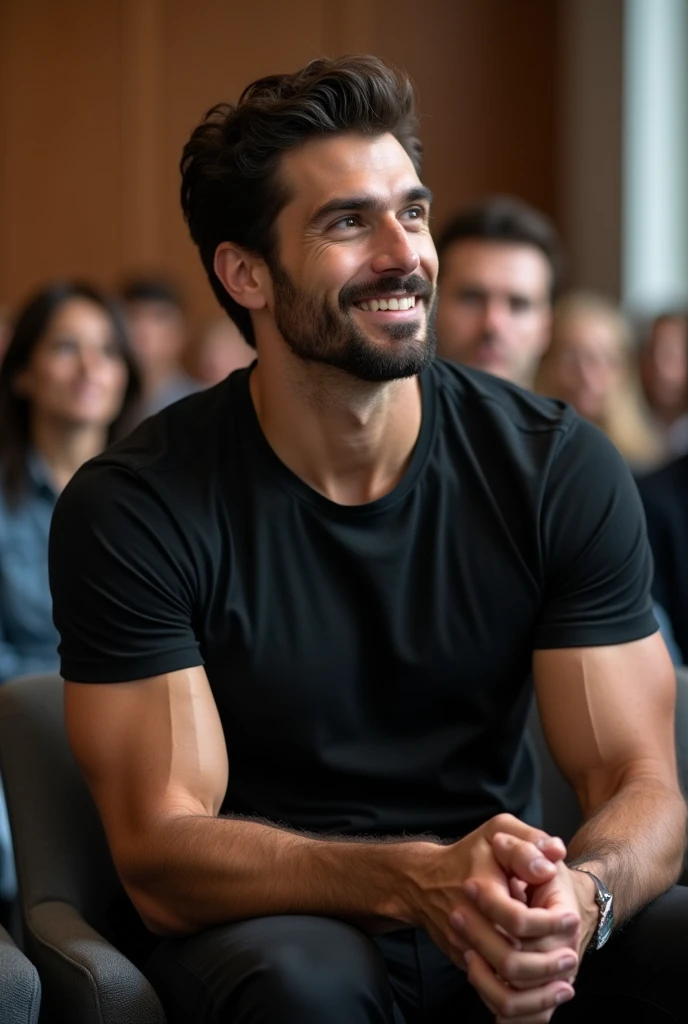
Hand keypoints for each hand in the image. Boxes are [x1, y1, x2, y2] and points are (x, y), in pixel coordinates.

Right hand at [403, 815, 577, 1018]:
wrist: (423, 882)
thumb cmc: (467, 855)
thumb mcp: (497, 831)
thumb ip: (526, 840)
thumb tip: (555, 852)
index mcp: (480, 891)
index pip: (519, 920)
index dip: (552, 923)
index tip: (573, 918)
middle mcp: (468, 926)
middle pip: (511, 963)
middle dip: (549, 966)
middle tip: (572, 957)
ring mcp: (464, 950)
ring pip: (500, 991)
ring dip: (538, 995)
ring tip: (564, 984)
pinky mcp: (465, 964)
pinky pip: (493, 996)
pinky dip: (521, 1004)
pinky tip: (543, 993)